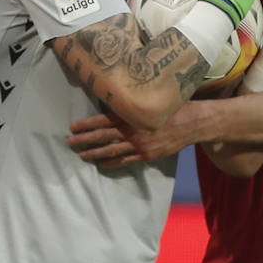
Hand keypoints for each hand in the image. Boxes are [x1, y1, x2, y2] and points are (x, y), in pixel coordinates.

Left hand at [68, 111, 192, 165]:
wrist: (192, 123)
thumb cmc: (172, 107)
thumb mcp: (151, 101)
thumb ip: (134, 103)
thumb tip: (118, 98)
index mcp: (132, 115)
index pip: (103, 120)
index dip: (86, 124)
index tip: (73, 127)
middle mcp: (132, 130)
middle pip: (103, 136)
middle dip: (84, 140)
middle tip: (70, 143)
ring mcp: (139, 144)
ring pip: (111, 150)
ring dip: (95, 153)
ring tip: (82, 155)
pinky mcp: (147, 155)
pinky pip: (126, 160)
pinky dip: (113, 162)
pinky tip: (102, 164)